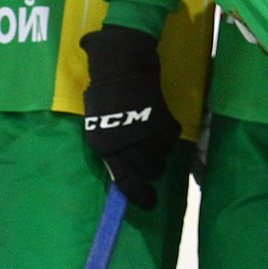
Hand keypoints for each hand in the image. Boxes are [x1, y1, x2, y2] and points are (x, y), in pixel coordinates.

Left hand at [80, 25, 181, 209]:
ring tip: (154, 139)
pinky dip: (167, 133)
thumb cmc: (104, 93)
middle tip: (153, 163)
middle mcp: (125, 144)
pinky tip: (159, 122)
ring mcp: (145, 134)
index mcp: (103, 146)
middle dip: (152, 170)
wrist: (122, 65)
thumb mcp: (97, 123)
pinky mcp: (162, 121)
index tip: (149, 203)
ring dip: (160, 152)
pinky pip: (170, 138)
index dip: (138, 195)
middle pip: (148, 171)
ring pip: (161, 157)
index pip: (124, 180)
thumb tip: (119, 171)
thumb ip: (108, 146)